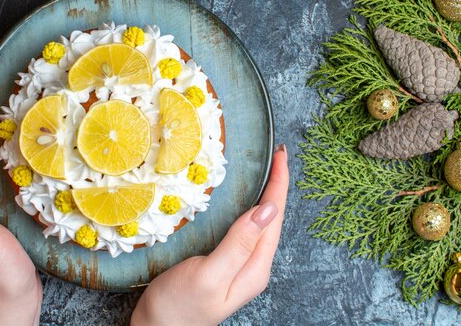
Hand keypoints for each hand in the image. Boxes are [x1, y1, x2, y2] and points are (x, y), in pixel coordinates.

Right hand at [131, 145, 288, 325]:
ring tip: (270, 170)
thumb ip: (239, 243)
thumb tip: (267, 209)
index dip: (279, 184)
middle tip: (278, 154)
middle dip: (277, 184)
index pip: (274, 217)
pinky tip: (246, 200)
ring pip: (260, 222)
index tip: (280, 154)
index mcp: (255, 267)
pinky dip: (249, 207)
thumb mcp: (210, 274)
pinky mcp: (225, 263)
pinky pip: (245, 229)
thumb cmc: (179, 306)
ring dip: (266, 194)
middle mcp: (253, 265)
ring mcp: (240, 265)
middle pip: (272, 218)